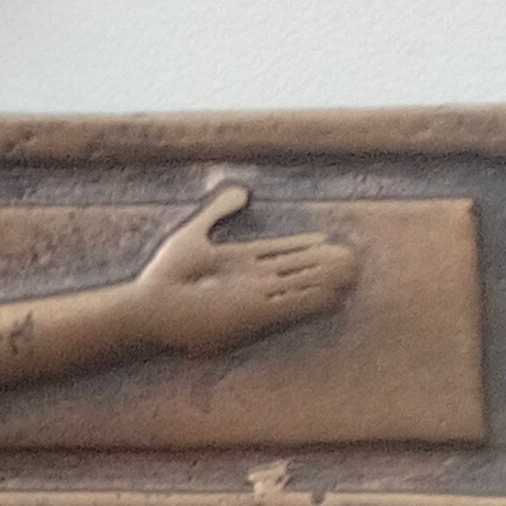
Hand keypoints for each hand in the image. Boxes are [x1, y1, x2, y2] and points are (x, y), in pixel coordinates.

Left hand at [129, 183, 359, 354]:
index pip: (280, 251)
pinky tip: (334, 294)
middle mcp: (251, 281)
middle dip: (324, 263)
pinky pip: (292, 304)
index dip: (304, 246)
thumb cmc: (165, 277)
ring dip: (327, 280)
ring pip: (300, 285)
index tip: (327, 239)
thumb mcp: (193, 234)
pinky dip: (314, 299)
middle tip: (354, 258)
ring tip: (353, 273)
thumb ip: (218, 213)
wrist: (151, 310)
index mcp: (238, 262)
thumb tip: (243, 192)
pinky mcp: (255, 314)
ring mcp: (255, 297)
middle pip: (296, 268)